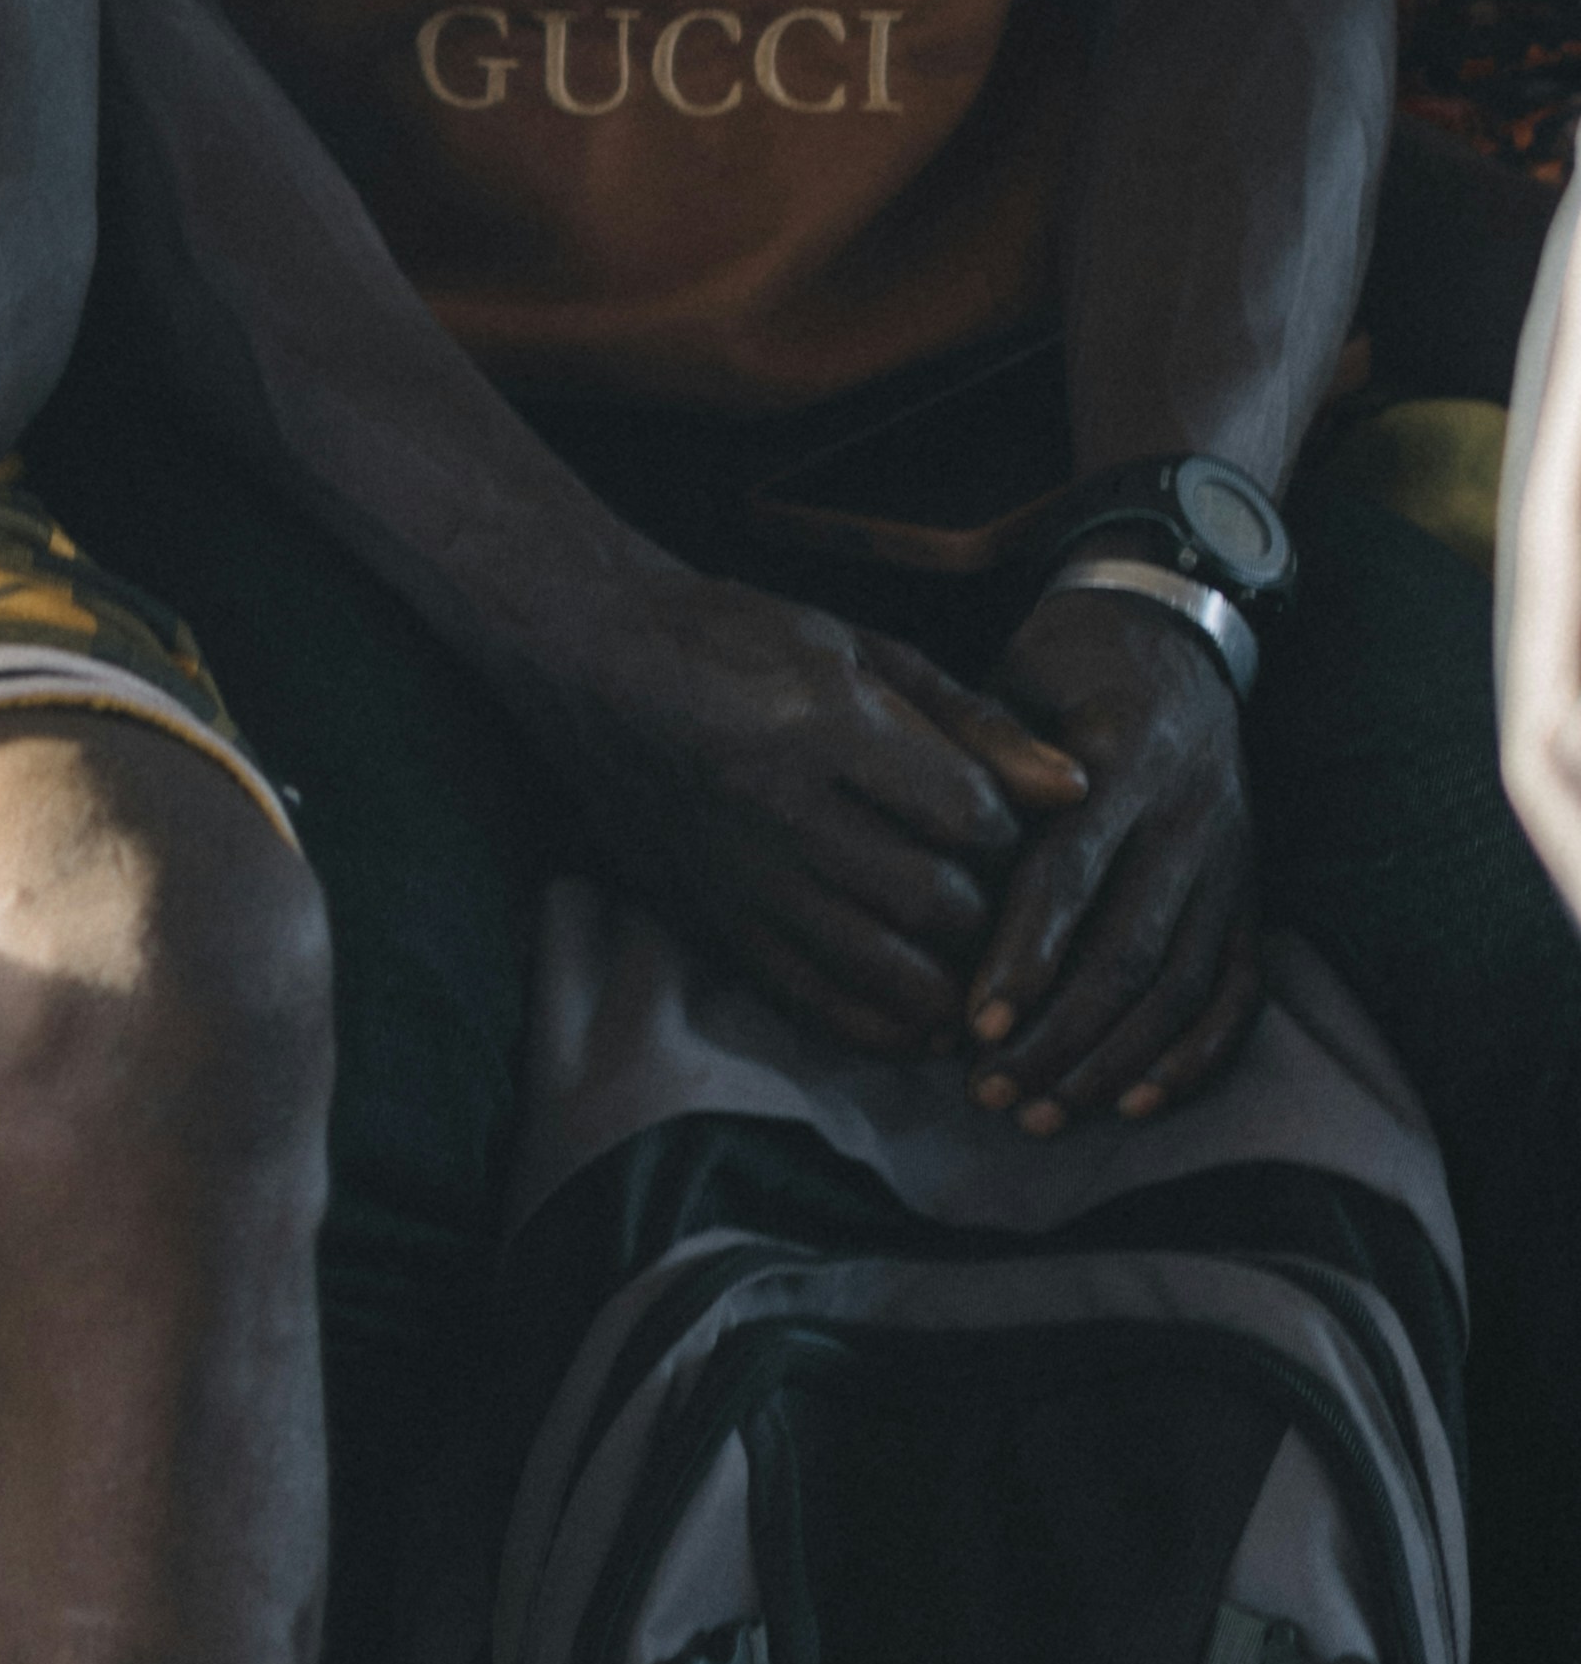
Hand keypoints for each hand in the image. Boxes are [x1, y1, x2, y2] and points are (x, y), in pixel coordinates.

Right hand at [513, 544, 1067, 1052]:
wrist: (591, 654)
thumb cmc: (737, 637)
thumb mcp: (862, 649)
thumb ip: (974, 721)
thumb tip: (1072, 790)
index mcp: (822, 723)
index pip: (964, 814)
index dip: (1005, 832)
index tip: (995, 825)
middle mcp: (779, 807)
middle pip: (933, 900)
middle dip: (986, 913)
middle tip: (990, 898)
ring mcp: (739, 873)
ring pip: (883, 969)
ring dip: (948, 982)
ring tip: (968, 965)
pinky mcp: (709, 918)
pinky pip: (811, 1004)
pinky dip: (879, 1026)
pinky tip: (915, 1016)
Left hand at [958, 586, 1257, 1131]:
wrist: (1172, 638)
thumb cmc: (1063, 668)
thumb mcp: (1012, 682)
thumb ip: (979, 762)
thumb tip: (931, 866)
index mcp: (1126, 755)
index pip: (1073, 873)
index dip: (1023, 955)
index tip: (974, 1022)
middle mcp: (1192, 815)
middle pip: (1128, 951)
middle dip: (1057, 1037)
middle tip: (987, 1090)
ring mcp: (1231, 862)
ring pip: (1179, 986)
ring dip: (1110, 1063)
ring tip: (1040, 1112)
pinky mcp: (1251, 895)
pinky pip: (1237, 993)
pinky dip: (1193, 1057)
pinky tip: (1136, 1102)